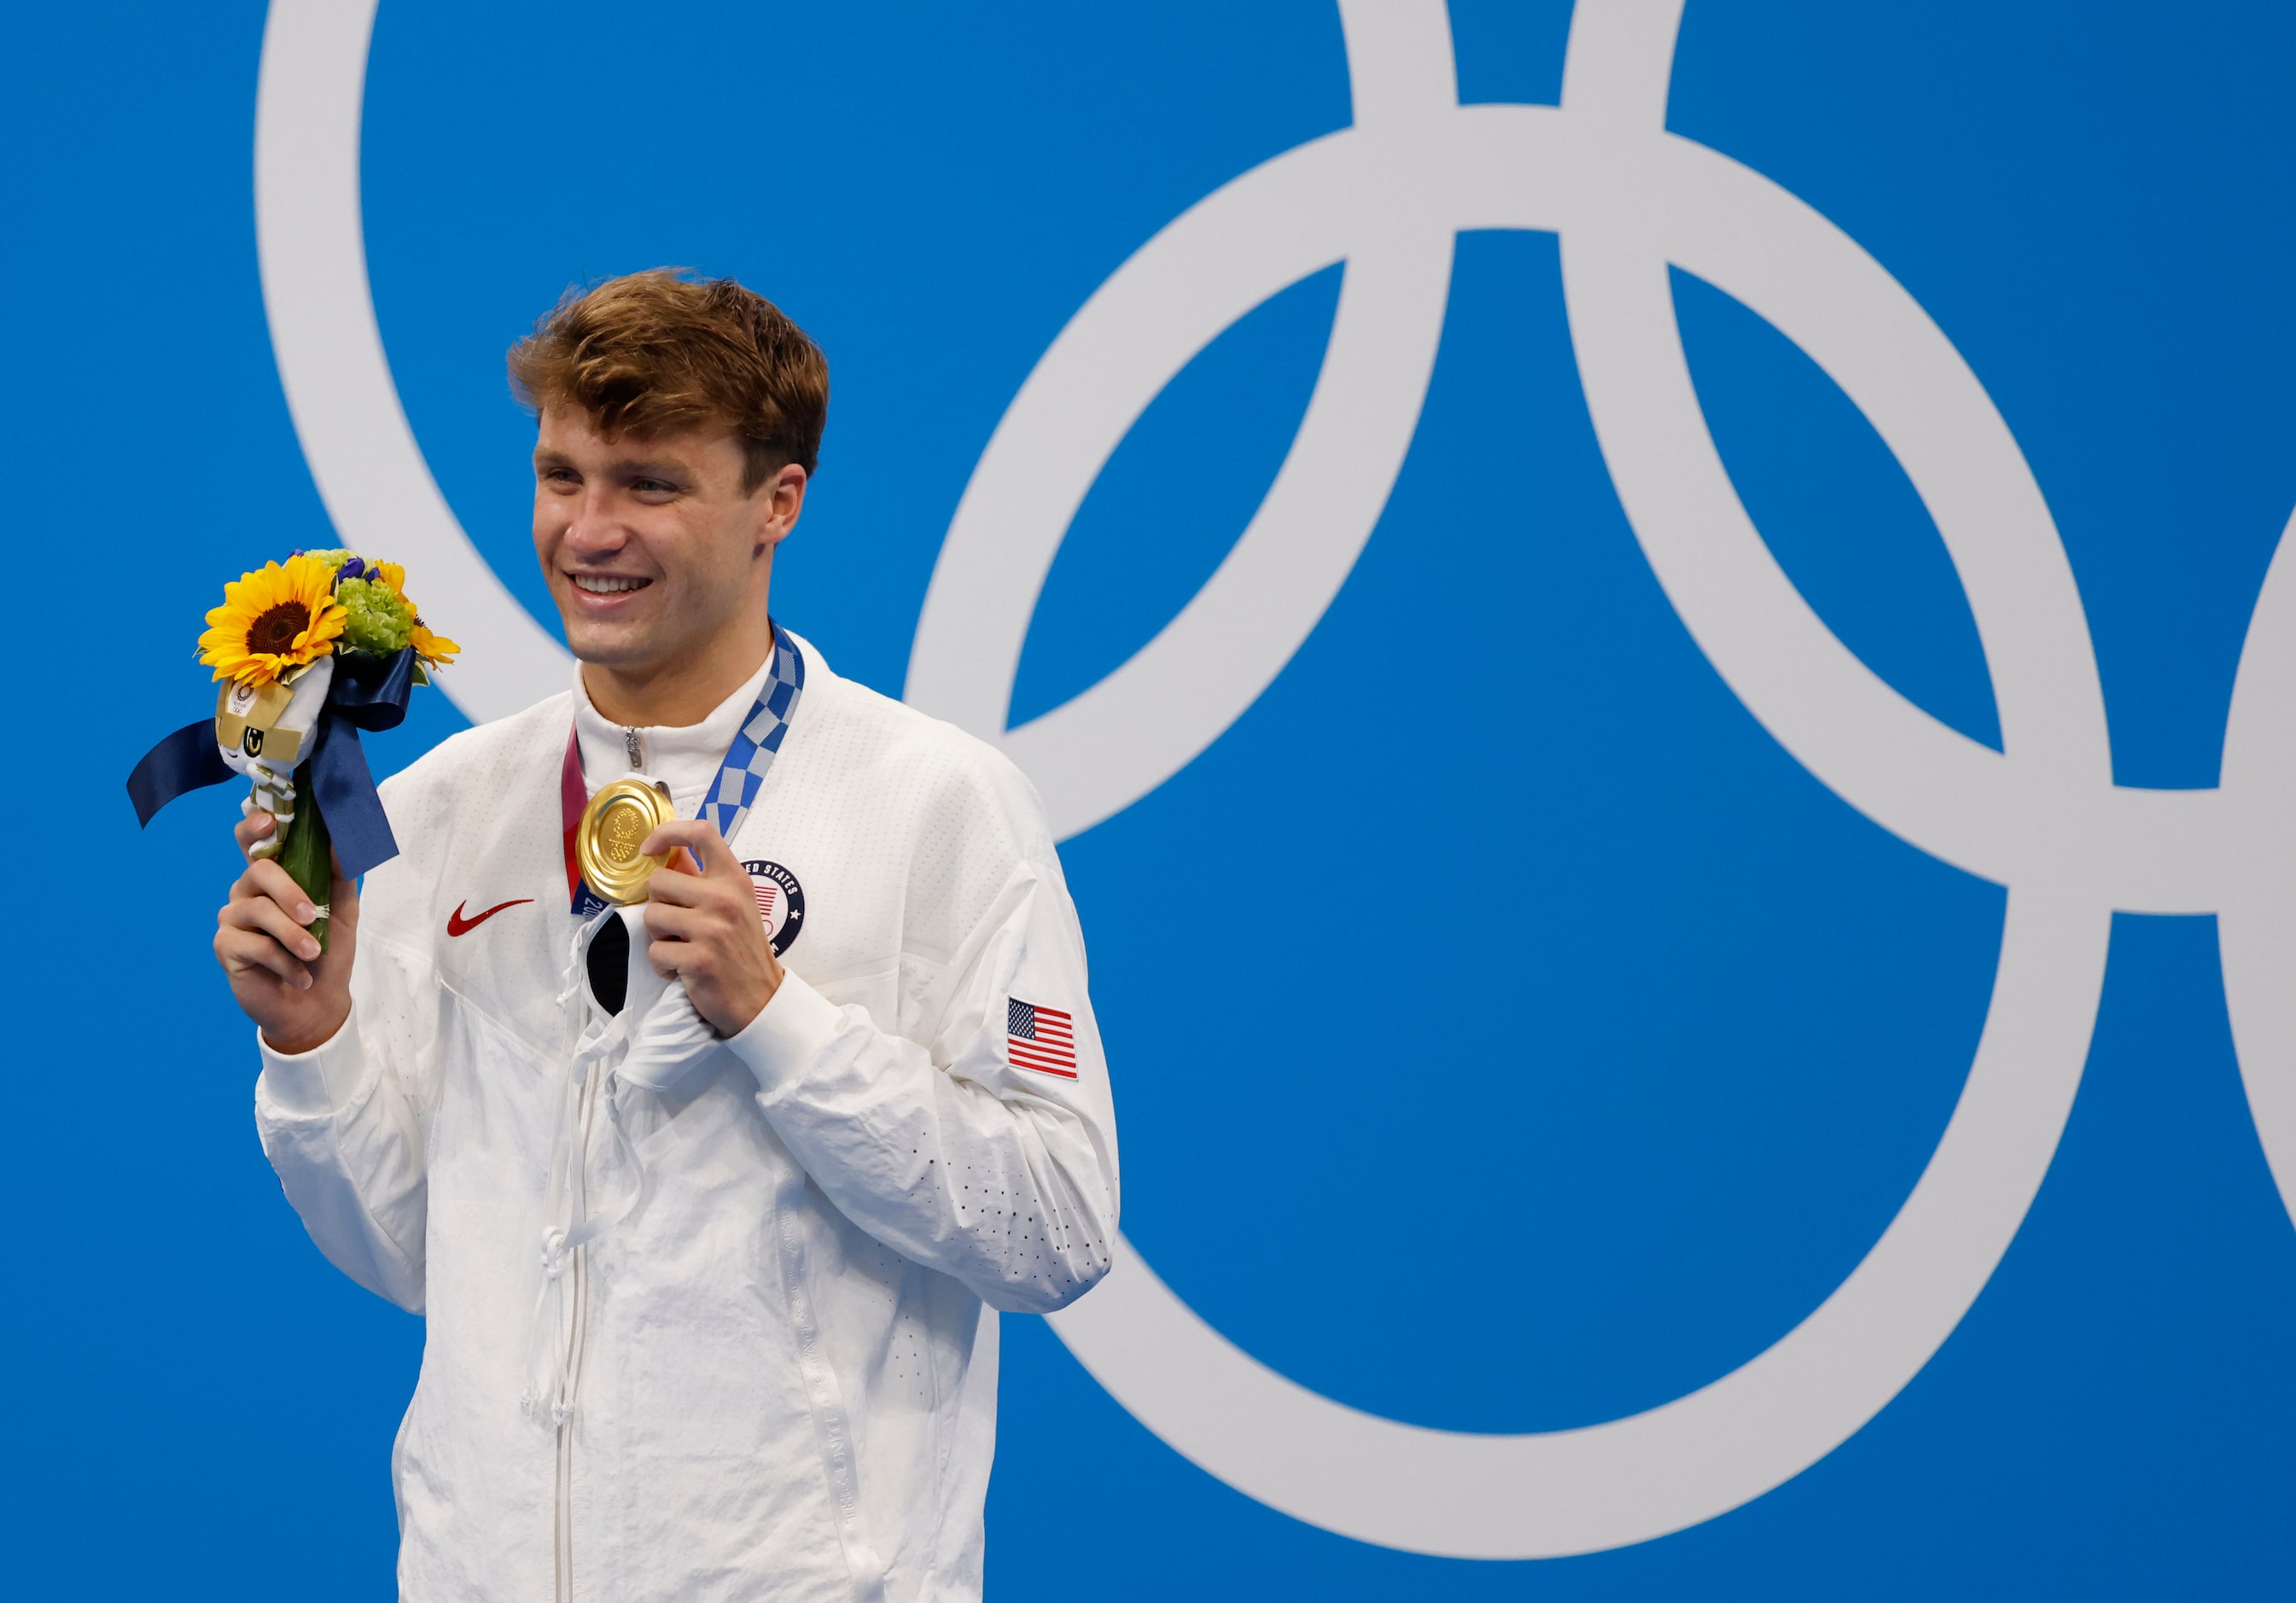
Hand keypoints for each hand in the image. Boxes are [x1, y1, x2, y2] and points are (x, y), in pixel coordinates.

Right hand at [215, 810, 357, 1054]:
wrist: (317, 1003)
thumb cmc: (327, 952)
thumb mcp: (342, 910)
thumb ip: (340, 873)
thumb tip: (341, 840)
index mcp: (274, 877)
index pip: (254, 841)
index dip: (256, 825)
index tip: (270, 821)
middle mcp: (247, 892)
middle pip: (259, 871)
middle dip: (290, 892)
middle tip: (314, 917)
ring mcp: (233, 918)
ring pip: (258, 910)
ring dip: (293, 934)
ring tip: (314, 953)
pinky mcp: (225, 947)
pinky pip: (254, 944)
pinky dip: (284, 961)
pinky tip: (300, 976)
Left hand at [638, 821, 781, 1035]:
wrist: (762, 999)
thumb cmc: (743, 949)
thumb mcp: (734, 905)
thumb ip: (702, 879)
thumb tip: (667, 853)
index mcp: (734, 879)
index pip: (701, 833)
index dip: (668, 832)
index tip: (649, 849)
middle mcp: (724, 898)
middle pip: (658, 880)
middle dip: (658, 905)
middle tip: (676, 925)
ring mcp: (712, 928)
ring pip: (651, 916)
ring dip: (658, 937)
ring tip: (681, 948)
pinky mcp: (698, 958)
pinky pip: (655, 952)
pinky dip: (663, 965)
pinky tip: (683, 970)